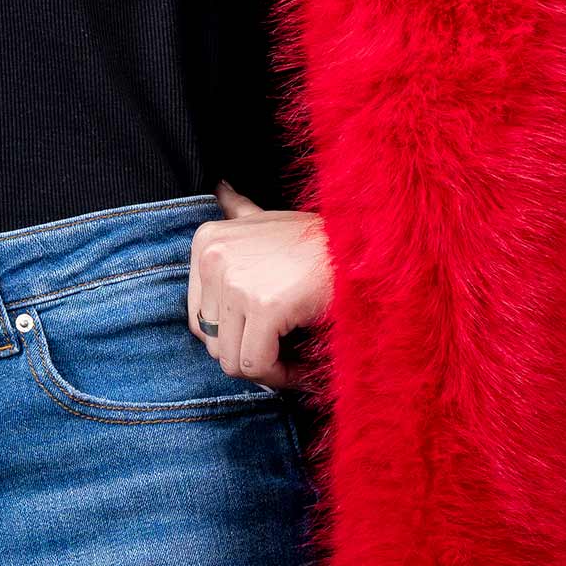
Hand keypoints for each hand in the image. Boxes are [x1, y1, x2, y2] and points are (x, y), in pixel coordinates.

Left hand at [186, 178, 330, 390]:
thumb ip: (239, 213)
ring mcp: (236, 281)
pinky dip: (280, 376)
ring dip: (266, 370)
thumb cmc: (321, 241)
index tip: (265, 340)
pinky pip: (256, 365)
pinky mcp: (263, 306)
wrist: (366, 249)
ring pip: (230, 359)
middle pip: (212, 340)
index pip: (199, 317)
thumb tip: (219, 188)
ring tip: (296, 361)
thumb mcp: (270, 220)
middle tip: (286, 355)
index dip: (233, 338)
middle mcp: (212, 257)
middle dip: (249, 355)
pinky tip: (303, 367)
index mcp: (207, 240)